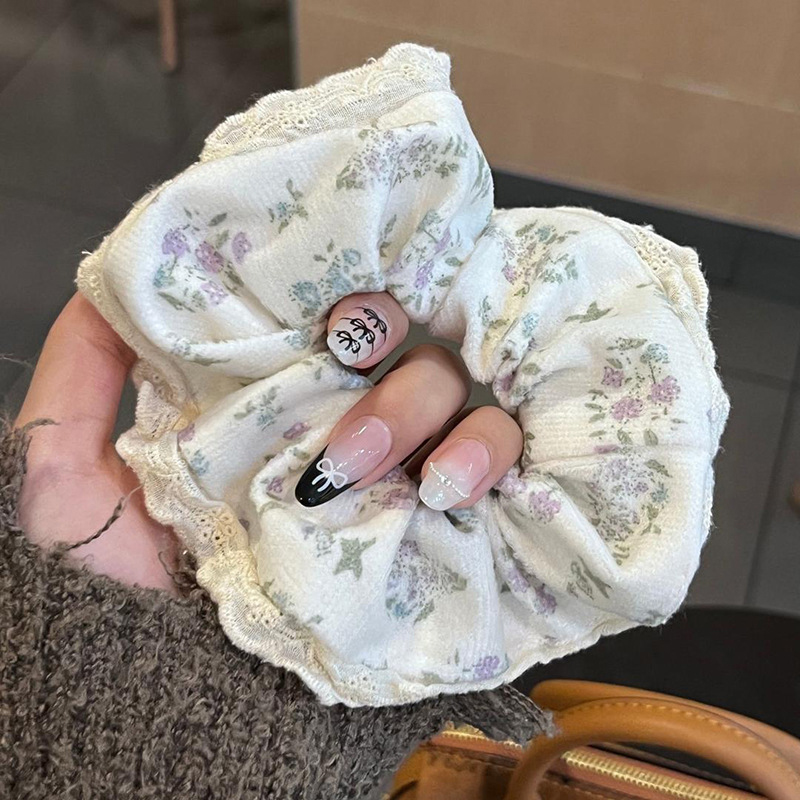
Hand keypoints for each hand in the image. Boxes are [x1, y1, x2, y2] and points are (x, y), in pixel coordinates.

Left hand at [15, 291, 522, 589]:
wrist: (167, 706)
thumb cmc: (116, 590)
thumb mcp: (70, 477)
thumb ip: (80, 375)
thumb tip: (110, 281)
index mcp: (287, 410)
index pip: (351, 331)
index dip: (362, 311)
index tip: (343, 322)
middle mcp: (355, 437)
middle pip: (424, 363)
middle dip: (404, 385)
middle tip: (358, 435)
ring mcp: (403, 486)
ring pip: (474, 410)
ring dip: (458, 428)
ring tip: (425, 480)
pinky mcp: (441, 537)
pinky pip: (505, 478)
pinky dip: (492, 467)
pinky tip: (455, 492)